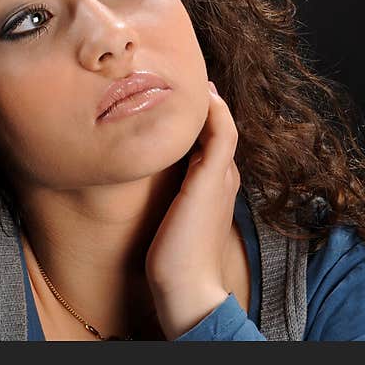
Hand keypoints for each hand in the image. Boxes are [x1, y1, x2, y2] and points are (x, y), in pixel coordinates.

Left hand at [144, 80, 241, 338]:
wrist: (186, 287)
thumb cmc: (174, 258)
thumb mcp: (171, 216)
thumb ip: (166, 195)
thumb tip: (140, 176)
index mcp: (215, 186)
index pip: (213, 140)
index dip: (201, 118)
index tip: (182, 97)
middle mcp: (223, 177)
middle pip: (220, 127)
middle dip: (206, 103)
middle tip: (188, 78)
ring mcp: (221, 176)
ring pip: (223, 124)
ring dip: (211, 100)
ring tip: (195, 78)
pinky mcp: (212, 178)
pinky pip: (221, 132)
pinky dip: (215, 111)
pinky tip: (202, 94)